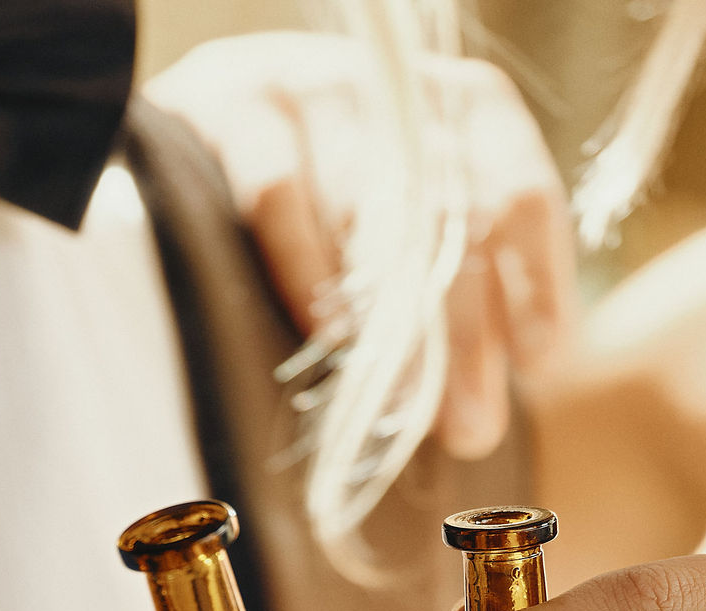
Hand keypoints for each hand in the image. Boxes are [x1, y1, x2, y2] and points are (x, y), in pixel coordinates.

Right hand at [143, 32, 575, 459]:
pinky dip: (303, 265)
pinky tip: (323, 333)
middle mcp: (391, 91)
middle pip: (450, 212)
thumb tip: (481, 412)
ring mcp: (310, 86)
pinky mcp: (229, 105)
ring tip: (400, 406)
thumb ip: (446, 305)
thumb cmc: (304, 223)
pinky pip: (277, 188)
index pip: (517, 188)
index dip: (538, 278)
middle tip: (472, 428)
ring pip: (369, 205)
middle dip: (466, 334)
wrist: (162, 149)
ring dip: (389, 321)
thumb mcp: (393, 247)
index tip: (543, 364)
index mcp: (453, 113)